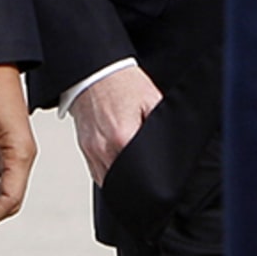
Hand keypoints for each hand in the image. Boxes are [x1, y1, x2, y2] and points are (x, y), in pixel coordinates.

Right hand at [70, 65, 162, 184]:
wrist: (94, 73)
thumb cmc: (122, 83)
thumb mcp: (152, 98)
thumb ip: (162, 125)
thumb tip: (172, 146)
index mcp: (123, 135)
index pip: (141, 172)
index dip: (153, 174)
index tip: (160, 175)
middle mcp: (104, 147)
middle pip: (126, 181)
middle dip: (139, 180)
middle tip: (149, 174)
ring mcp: (92, 151)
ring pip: (110, 182)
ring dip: (124, 179)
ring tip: (135, 168)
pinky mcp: (85, 150)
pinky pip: (98, 174)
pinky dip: (111, 174)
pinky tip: (120, 165)